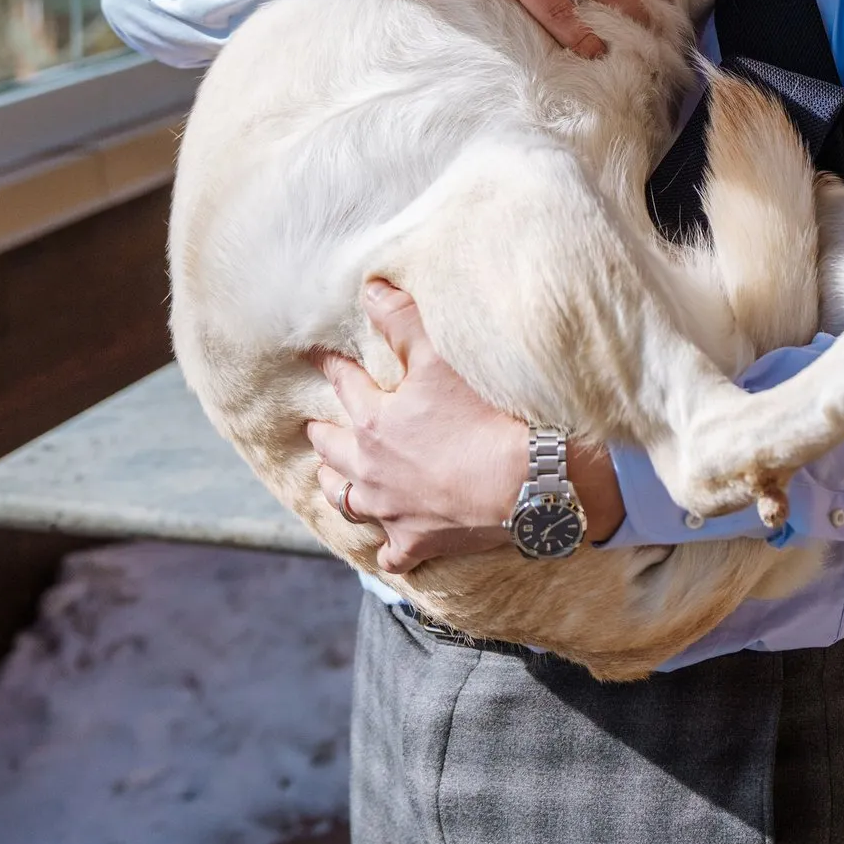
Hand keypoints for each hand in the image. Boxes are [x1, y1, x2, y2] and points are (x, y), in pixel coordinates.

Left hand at [308, 281, 624, 573]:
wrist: (527, 482)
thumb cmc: (483, 416)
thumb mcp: (440, 357)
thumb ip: (401, 321)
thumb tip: (369, 290)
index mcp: (373, 422)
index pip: (344, 385)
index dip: (332, 367)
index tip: (319, 357)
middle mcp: (371, 470)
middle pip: (333, 451)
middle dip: (323, 434)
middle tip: (315, 426)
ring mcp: (392, 511)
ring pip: (348, 503)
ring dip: (337, 488)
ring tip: (331, 479)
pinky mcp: (417, 542)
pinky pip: (390, 553)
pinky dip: (385, 547)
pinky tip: (386, 545)